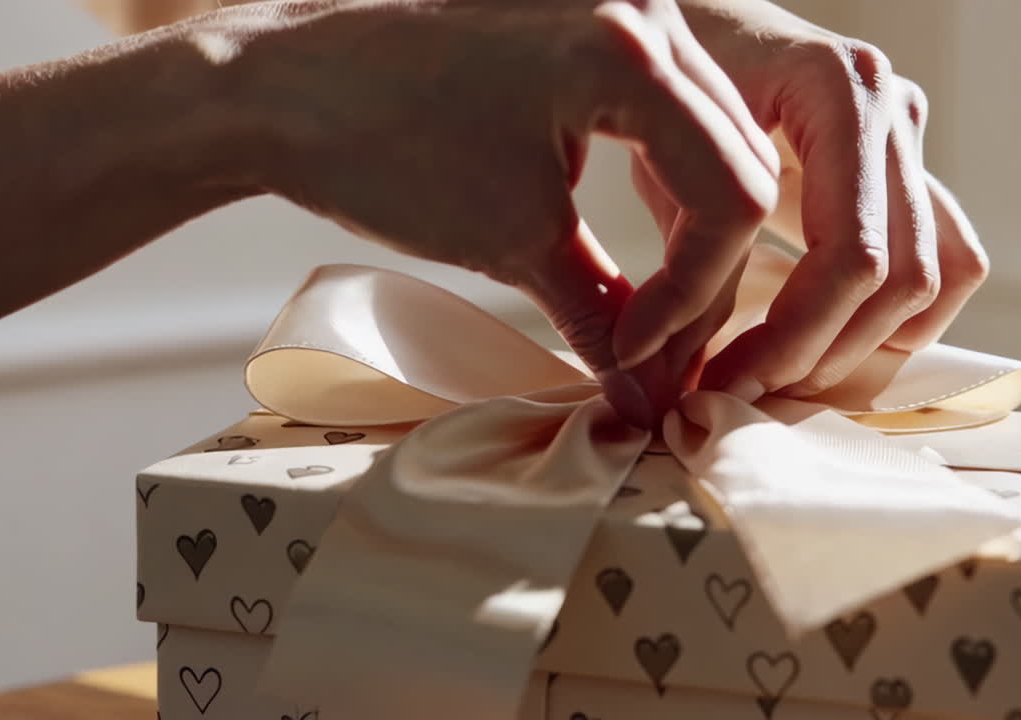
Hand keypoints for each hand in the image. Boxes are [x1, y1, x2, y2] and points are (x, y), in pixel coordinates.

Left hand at [226, 0, 777, 425]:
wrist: (281, 86)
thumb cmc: (375, 143)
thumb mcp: (510, 238)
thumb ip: (602, 314)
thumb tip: (652, 391)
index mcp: (626, 50)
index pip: (734, 191)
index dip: (698, 292)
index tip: (643, 352)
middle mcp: (642, 2)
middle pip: (739, 160)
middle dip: (706, 269)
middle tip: (655, 345)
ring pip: (713, 133)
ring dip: (692, 227)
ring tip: (645, 304)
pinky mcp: (593, 13)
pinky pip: (670, 106)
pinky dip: (664, 177)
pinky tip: (638, 232)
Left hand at [622, 0, 988, 401]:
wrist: (678, 11)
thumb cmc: (657, 74)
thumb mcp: (660, 167)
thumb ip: (686, 274)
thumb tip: (680, 383)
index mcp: (842, 93)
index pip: (852, 256)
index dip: (791, 339)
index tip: (721, 380)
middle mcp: (893, 111)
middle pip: (899, 278)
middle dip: (821, 355)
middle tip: (741, 392)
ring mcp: (907, 136)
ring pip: (934, 277)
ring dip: (862, 347)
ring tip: (781, 377)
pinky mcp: (901, 165)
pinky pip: (945, 256)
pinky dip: (900, 316)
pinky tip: (830, 342)